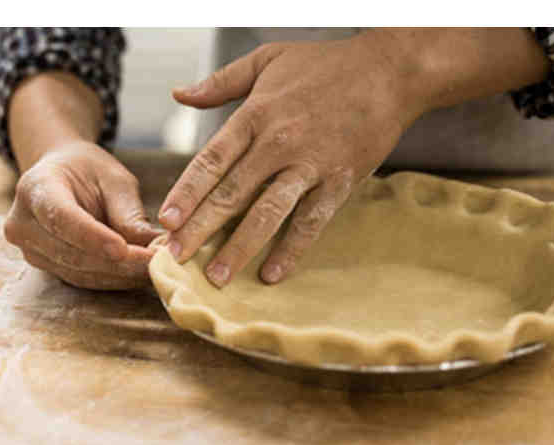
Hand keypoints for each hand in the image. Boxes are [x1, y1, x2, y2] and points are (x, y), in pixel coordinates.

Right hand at [4, 141, 162, 289]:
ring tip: (155, 269)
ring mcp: (31, 250)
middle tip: (156, 263)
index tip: (124, 249)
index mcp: (35, 188)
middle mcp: (24, 223)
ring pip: (79, 273)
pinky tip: (139, 274)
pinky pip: (82, 280)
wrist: (64, 177)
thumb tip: (153, 245)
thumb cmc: (90, 172)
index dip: (92, 237)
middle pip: (71, 253)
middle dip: (117, 263)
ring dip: (120, 276)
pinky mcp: (47, 267)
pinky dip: (114, 279)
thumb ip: (128, 212)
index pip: (61, 217)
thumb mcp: (114, 179)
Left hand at [159, 31, 426, 286]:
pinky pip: (311, 221)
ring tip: (218, 277)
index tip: (166, 220)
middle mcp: (278, 143)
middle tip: (176, 257)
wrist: (388, 72)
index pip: (211, 160)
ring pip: (267, 213)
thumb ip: (221, 81)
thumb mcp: (268, 59)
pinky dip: (292, 249)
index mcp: (256, 115)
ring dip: (240, 247)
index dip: (186, 192)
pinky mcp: (338, 182)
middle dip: (200, 229)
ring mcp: (310, 166)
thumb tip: (180, 94)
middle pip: (232, 193)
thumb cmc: (326, 65)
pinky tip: (272, 273)